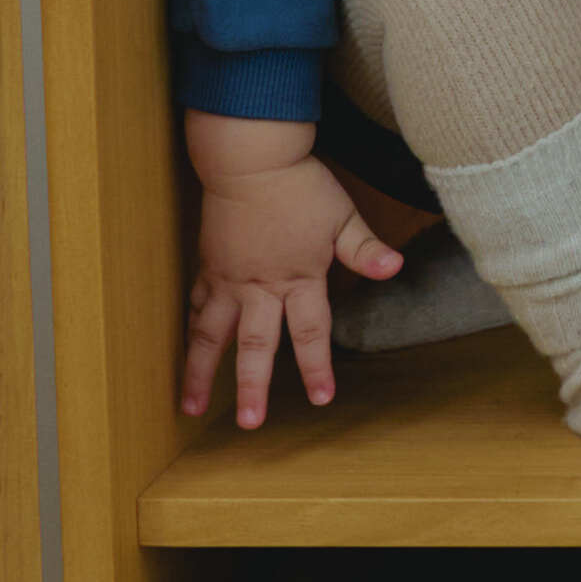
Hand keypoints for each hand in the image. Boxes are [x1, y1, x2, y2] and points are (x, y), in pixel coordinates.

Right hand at [179, 125, 399, 429]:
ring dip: (200, 372)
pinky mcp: (209, 265)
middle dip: (251, 387)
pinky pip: (197, 305)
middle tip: (248, 424)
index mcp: (298, 278)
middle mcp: (259, 287)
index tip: (321, 399)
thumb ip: (366, 248)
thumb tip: (395, 268)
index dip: (315, 367)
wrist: (249, 157)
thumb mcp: (342, 215)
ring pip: (211, 334)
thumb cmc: (300, 185)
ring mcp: (228, 279)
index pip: (309, 333)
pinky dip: (191, 331)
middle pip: (255, 345)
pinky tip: (185, 353)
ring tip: (190, 405)